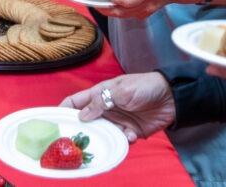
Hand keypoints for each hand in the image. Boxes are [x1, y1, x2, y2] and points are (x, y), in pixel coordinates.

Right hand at [61, 73, 175, 142]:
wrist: (172, 97)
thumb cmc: (145, 86)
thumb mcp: (121, 91)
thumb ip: (101, 102)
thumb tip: (81, 116)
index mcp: (100, 94)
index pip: (76, 101)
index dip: (64, 109)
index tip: (54, 120)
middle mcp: (106, 108)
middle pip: (86, 122)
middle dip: (83, 130)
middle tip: (80, 139)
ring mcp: (117, 120)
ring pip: (103, 134)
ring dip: (107, 137)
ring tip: (114, 135)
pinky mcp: (130, 131)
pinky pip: (121, 140)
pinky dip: (124, 140)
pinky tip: (131, 135)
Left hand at [94, 0, 193, 18]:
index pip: (127, 0)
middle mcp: (147, 6)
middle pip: (121, 11)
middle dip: (104, 8)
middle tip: (92, 2)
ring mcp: (144, 12)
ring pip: (122, 15)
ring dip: (108, 10)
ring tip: (96, 2)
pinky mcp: (142, 14)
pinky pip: (125, 14)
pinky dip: (115, 10)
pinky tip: (108, 4)